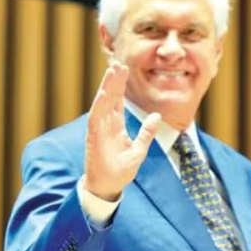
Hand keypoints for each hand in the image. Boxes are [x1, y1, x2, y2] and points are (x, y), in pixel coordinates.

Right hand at [83, 62, 160, 200]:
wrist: (107, 187)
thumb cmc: (119, 170)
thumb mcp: (139, 150)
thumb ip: (147, 133)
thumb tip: (157, 116)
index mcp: (115, 126)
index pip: (117, 101)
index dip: (120, 85)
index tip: (124, 68)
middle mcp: (105, 125)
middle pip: (109, 98)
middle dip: (113, 81)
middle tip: (117, 62)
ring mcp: (98, 131)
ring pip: (102, 104)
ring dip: (106, 88)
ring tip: (111, 72)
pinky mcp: (93, 138)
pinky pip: (96, 119)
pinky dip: (99, 106)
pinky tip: (103, 94)